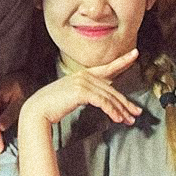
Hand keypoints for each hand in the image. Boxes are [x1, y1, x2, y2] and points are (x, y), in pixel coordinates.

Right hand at [17, 50, 141, 135]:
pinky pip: (103, 102)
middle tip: (137, 113)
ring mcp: (83, 82)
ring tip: (129, 121)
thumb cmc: (54, 105)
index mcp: (84, 74)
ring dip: (121, 111)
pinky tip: (118, 119)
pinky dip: (112, 111)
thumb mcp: (73, 95)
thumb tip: (102, 99)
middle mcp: (85, 75)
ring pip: (109, 97)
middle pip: (112, 89)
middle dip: (126, 103)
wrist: (38, 109)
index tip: (135, 54)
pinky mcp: (82, 91)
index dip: (122, 60)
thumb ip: (87, 92)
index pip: (107, 68)